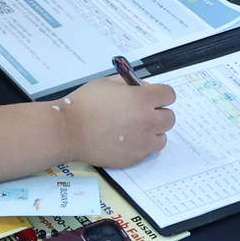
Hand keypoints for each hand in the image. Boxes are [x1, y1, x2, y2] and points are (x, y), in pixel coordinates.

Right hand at [58, 75, 176, 168]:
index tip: (151, 97)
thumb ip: (129, 84)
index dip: (160, 94)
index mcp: (142, 99)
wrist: (69, 130)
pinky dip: (139, 146)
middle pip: (170, 118)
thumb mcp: (107, 83)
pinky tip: (122, 140)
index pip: (169, 95)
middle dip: (158, 113)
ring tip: (133, 129)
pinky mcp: (135, 158)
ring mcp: (142, 142)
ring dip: (152, 132)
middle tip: (142, 113)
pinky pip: (146, 151)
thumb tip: (142, 88)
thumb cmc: (85, 104)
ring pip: (162, 137)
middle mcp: (147, 121)